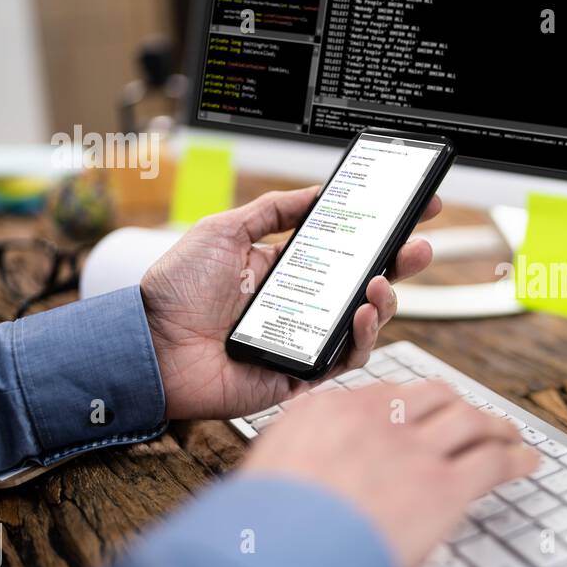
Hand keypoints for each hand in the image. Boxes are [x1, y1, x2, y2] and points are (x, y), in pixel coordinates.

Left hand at [141, 187, 440, 419]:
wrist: (147, 345)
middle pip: (366, 285)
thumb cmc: (175, 292)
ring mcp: (304, 339)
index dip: (380, 232)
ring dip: (384, 301)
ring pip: (364, 322)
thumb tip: (315, 193)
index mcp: (286, 270)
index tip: (413, 209)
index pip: (345, 249)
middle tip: (419, 247)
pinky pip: (346, 358)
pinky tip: (361, 314)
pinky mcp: (301, 373)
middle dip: (400, 265)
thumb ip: (272, 211)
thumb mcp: (224, 231)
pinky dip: (362, 337)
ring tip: (379, 283)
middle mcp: (301, 305)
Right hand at [240, 382, 538, 566]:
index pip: (385, 393)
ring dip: (494, 426)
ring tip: (508, 434)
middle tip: (472, 418)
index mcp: (328, 411)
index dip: (412, 404)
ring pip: (470, 420)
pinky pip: (493, 460)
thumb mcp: (270, 475)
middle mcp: (375, 421)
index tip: (422, 413)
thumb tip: (318, 476)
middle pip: (433, 396)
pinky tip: (526, 462)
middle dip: (457, 406)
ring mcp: (412, 450)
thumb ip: (302, 461)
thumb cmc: (268, 532)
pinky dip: (515, 458)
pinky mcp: (443, 486)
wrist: (279, 555)